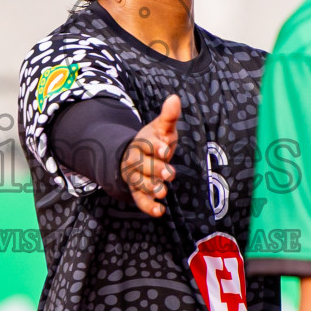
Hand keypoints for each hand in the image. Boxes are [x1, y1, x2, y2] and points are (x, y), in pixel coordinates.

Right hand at [122, 94, 180, 216]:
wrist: (136, 156)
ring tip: (163, 191)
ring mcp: (135, 177)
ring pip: (139, 184)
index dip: (155, 147)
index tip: (165, 149)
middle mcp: (135, 161)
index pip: (146, 144)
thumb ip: (168, 116)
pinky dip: (149, 207)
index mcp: (141, 143)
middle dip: (155, 170)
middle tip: (169, 174)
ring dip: (151, 188)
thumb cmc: (154, 142)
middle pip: (142, 166)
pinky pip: (141, 201)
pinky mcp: (138, 192)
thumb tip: (175, 98)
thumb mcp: (161, 128)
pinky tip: (160, 211)